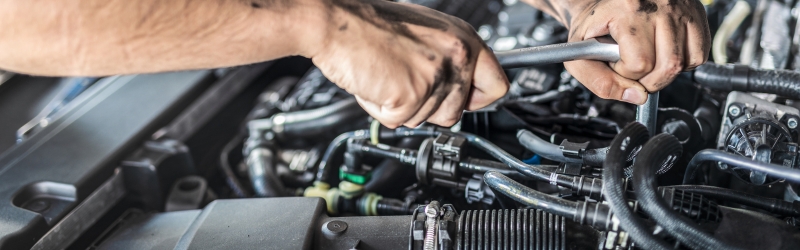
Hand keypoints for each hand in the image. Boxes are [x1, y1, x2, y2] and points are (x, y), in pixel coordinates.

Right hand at [305, 0, 507, 127]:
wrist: (335, 22)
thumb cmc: (370, 24)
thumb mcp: (425, 33)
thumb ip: (448, 59)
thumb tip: (460, 86)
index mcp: (464, 38)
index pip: (497, 87)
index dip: (476, 100)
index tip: (464, 102)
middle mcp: (456, 56)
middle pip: (456, 113)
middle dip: (428, 107)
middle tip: (405, 83)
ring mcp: (435, 77)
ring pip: (425, 120)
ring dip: (401, 108)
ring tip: (386, 76)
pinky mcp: (411, 96)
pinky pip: (398, 121)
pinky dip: (380, 110)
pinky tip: (375, 83)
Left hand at [525, 0, 710, 104]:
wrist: (601, 4)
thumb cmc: (592, 28)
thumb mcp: (581, 56)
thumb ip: (600, 82)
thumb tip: (637, 97)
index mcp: (627, 10)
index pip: (640, 63)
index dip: (625, 73)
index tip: (615, 63)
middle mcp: (659, 5)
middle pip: (669, 65)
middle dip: (648, 80)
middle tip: (632, 68)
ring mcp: (680, 7)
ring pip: (686, 62)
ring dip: (665, 72)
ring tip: (647, 58)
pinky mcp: (695, 12)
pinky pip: (700, 53)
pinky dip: (683, 62)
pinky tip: (663, 53)